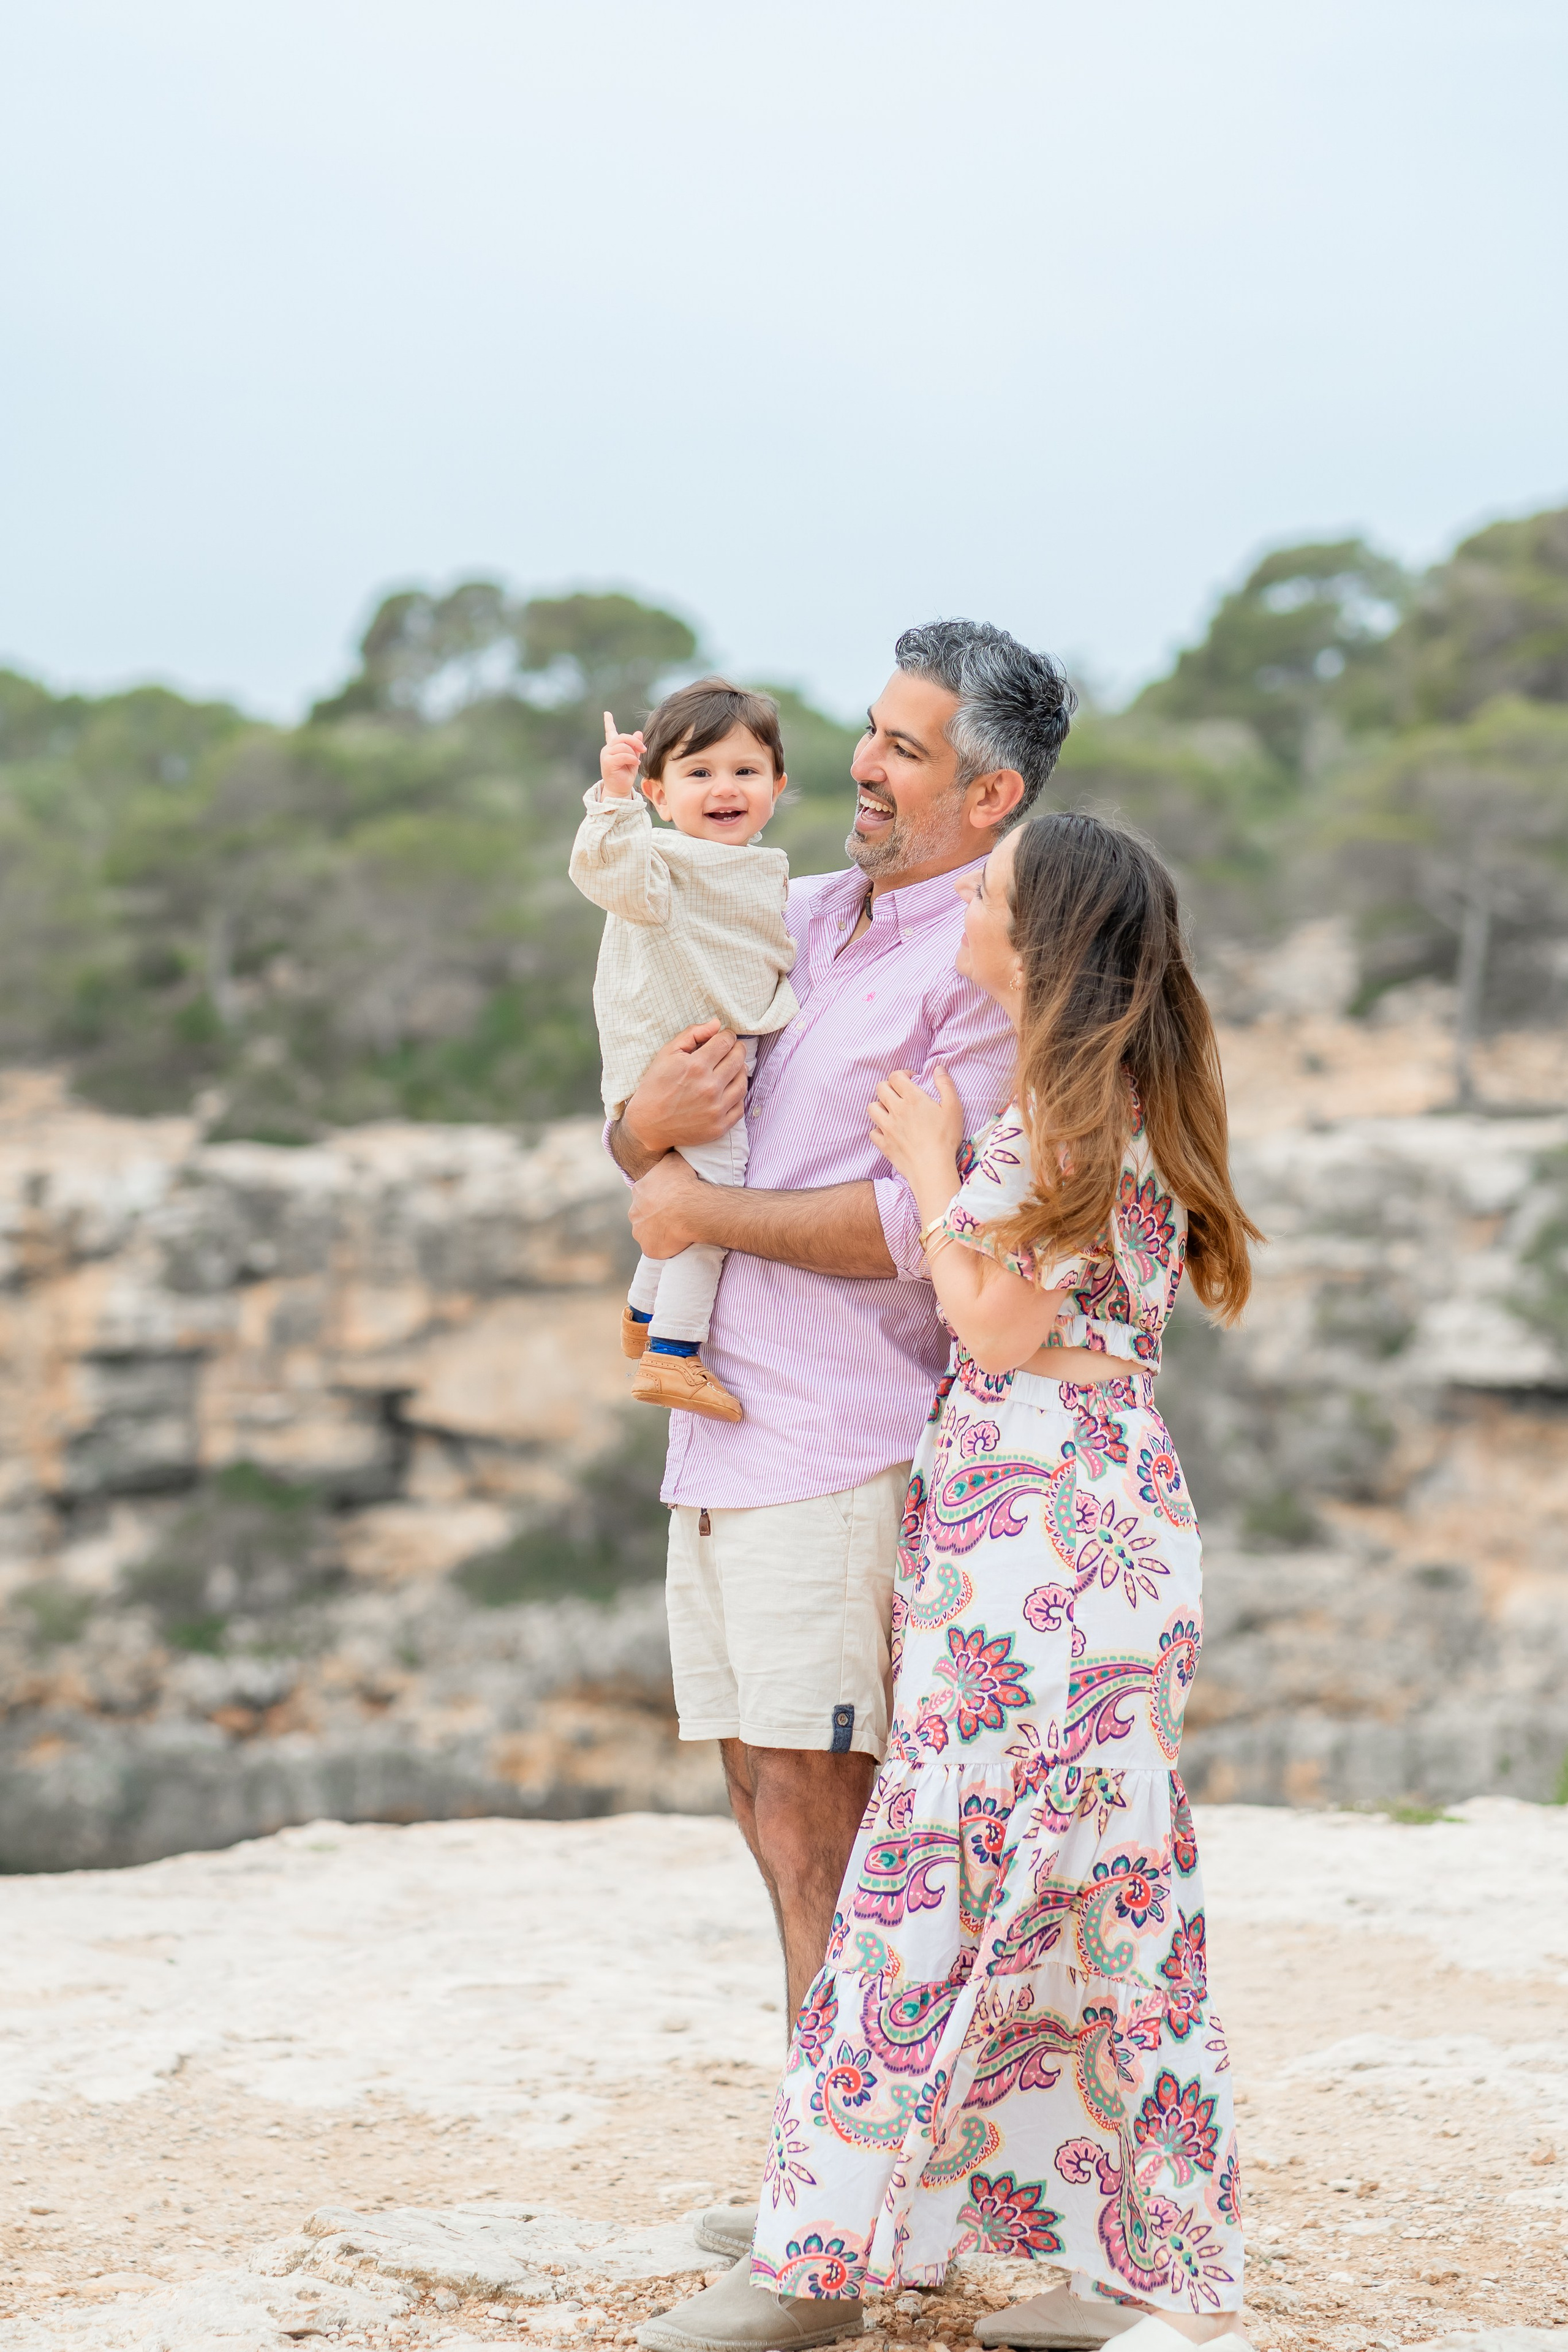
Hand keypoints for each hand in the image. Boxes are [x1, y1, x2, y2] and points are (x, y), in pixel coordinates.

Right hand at [600, 709, 645, 799]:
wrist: (620, 789)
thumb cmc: (625, 774)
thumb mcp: (633, 758)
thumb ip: (635, 747)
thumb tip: (639, 733)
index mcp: (613, 747)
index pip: (610, 732)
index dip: (608, 722)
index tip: (607, 713)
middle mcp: (607, 749)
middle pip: (622, 737)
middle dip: (635, 742)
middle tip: (643, 749)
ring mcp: (606, 755)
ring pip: (623, 746)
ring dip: (633, 753)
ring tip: (637, 762)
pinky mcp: (607, 762)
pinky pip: (622, 755)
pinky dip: (631, 759)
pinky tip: (636, 764)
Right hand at [614, 1021, 748, 1172]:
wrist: (648, 1124)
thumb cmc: (656, 1086)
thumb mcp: (667, 1053)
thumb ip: (692, 1034)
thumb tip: (717, 1024)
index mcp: (696, 1066)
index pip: (725, 1042)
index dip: (727, 1036)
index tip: (725, 1037)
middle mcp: (709, 1087)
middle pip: (738, 1059)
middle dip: (737, 1049)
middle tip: (733, 1049)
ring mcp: (716, 1109)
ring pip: (742, 1082)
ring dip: (741, 1071)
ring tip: (733, 1068)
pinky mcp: (719, 1126)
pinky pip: (740, 1106)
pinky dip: (738, 1095)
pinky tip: (730, 1089)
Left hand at [628, 1152, 712, 1257]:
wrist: (689, 1208)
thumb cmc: (683, 1183)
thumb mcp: (674, 1160)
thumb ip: (665, 1160)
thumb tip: (666, 1152)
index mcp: (638, 1190)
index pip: (645, 1194)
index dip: (658, 1197)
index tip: (671, 1199)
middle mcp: (634, 1212)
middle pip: (643, 1214)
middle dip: (655, 1215)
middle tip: (674, 1215)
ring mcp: (640, 1232)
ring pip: (647, 1233)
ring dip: (658, 1232)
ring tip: (677, 1230)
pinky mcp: (649, 1249)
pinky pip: (656, 1248)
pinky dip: (665, 1247)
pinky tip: (678, 1243)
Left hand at [869, 1067, 964, 1200]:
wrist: (932, 1168)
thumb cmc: (946, 1138)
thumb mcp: (953, 1108)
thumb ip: (946, 1085)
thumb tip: (938, 1068)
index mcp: (912, 1098)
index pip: (895, 1076)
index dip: (902, 1075)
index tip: (911, 1081)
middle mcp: (896, 1110)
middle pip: (880, 1088)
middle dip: (889, 1086)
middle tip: (900, 1094)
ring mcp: (887, 1127)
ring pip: (872, 1108)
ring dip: (880, 1106)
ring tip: (891, 1111)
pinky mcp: (883, 1144)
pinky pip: (873, 1131)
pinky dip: (878, 1130)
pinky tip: (889, 1132)